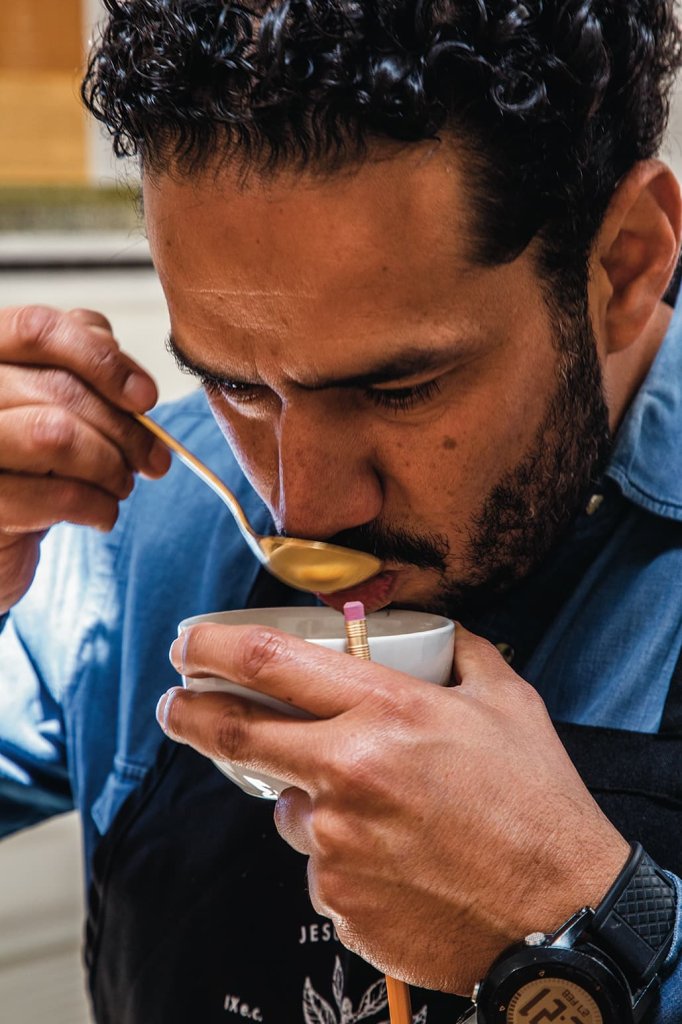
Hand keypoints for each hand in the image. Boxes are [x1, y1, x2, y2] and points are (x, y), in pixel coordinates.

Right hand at [0, 305, 170, 612]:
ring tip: (122, 484)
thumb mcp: (51, 402)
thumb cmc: (27, 461)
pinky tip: (103, 513)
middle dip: (125, 429)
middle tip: (155, 459)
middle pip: (60, 389)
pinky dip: (99, 507)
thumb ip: (80, 368)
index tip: (145, 397)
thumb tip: (130, 377)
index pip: (38, 329)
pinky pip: (58, 496)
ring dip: (111, 467)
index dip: (101, 359)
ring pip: (57, 436)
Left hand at [160, 622, 628, 993]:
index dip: (212, 647)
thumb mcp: (508, 702)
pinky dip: (341, 854)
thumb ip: (461, 651)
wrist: (560, 914)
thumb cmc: (537, 803)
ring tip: (380, 813)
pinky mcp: (336, 901)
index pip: (269, 663)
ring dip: (309, 799)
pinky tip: (397, 859)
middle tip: (177, 706)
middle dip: (191, 713)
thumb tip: (433, 631)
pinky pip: (318, 865)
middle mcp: (348, 772)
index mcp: (387, 711)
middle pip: (234, 734)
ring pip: (289, 809)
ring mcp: (336, 843)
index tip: (187, 643)